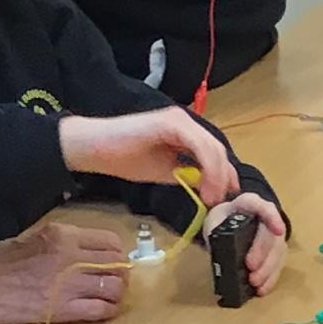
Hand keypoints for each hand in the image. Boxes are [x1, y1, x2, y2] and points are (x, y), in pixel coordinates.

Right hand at [0, 219, 126, 323]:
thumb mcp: (36, 237)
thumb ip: (64, 243)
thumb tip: (88, 253)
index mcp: (64, 235)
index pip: (111, 242)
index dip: (117, 255)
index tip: (112, 263)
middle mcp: (71, 256)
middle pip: (118, 264)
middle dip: (120, 274)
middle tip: (113, 283)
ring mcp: (69, 283)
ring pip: (115, 288)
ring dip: (116, 294)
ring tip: (108, 298)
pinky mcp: (63, 308)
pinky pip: (101, 310)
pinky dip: (107, 311)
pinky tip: (101, 310)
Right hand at [59, 106, 236, 204]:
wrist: (96, 148)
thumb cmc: (124, 158)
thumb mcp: (164, 171)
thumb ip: (186, 174)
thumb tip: (207, 187)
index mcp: (184, 132)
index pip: (214, 152)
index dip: (225, 174)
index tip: (226, 197)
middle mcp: (185, 122)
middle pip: (217, 149)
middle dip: (224, 178)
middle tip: (219, 203)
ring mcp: (179, 120)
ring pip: (212, 147)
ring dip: (217, 176)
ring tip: (211, 199)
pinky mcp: (171, 123)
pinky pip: (199, 145)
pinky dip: (207, 168)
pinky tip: (204, 187)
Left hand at [213, 191, 287, 291]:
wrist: (228, 222)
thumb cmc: (222, 221)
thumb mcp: (213, 223)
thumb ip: (217, 233)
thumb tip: (222, 254)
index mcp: (248, 204)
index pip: (261, 206)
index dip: (272, 217)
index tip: (278, 231)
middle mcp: (266, 217)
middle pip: (270, 234)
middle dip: (263, 252)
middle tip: (251, 268)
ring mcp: (274, 235)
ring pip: (278, 251)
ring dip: (268, 269)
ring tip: (255, 283)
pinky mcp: (276, 251)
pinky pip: (278, 264)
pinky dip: (271, 278)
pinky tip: (262, 289)